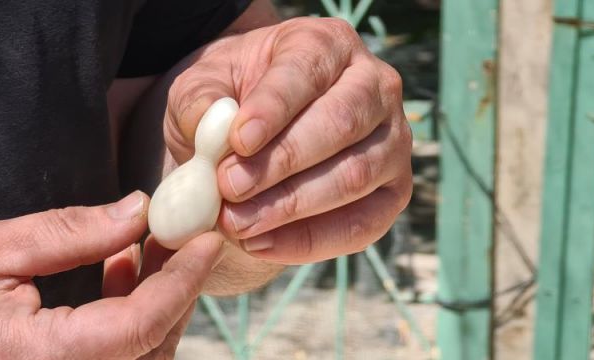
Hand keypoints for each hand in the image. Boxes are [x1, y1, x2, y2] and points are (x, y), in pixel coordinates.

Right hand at [0, 191, 223, 358]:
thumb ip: (68, 233)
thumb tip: (136, 211)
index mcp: (40, 359)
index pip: (138, 326)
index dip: (182, 281)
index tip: (206, 240)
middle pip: (151, 346)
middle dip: (176, 287)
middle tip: (178, 231)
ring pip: (139, 357)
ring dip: (155, 300)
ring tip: (142, 244)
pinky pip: (113, 359)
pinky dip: (130, 318)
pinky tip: (118, 269)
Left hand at [165, 17, 412, 263]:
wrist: (253, 145)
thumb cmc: (231, 105)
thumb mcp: (202, 89)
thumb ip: (200, 101)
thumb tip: (213, 123)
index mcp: (327, 45)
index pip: (306, 71)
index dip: (274, 108)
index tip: (238, 140)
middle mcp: (375, 86)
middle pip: (340, 123)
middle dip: (280, 163)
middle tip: (228, 188)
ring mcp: (393, 142)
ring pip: (353, 176)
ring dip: (290, 207)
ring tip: (236, 223)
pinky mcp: (393, 194)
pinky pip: (360, 226)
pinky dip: (308, 242)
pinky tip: (260, 245)